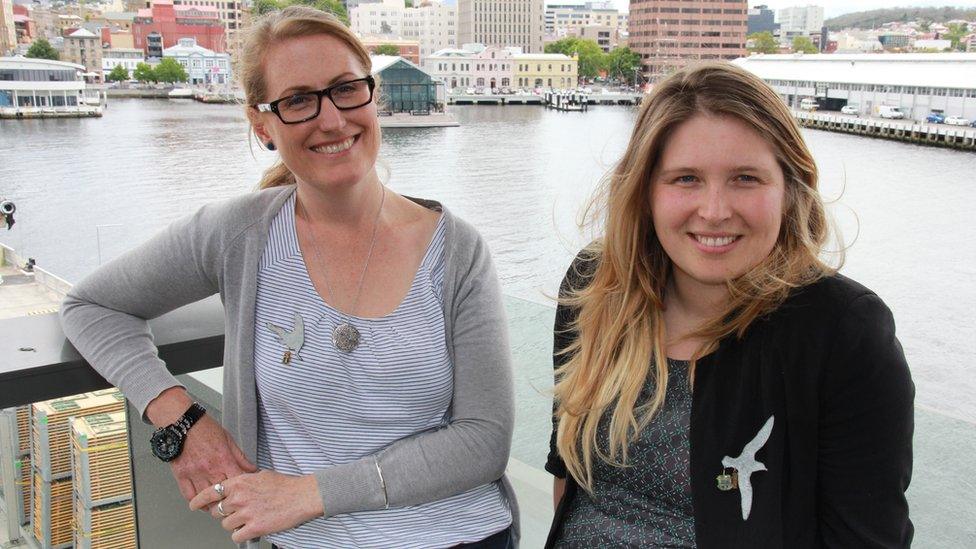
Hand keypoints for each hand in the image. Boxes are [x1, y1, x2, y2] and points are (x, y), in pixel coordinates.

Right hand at [170, 414, 256, 503]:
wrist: (182, 423)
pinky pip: (189, 495)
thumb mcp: (228, 440)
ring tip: (220, 507)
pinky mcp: (181, 475)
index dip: (243, 490)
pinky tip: (202, 504)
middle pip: (222, 493)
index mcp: (223, 459)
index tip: (246, 494)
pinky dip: (196, 502)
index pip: (237, 481)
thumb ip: (241, 458)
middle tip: (234, 505)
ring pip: (206, 498)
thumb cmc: (205, 429)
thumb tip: (253, 470)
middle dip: (229, 500)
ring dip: (213, 505)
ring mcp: (194, 473)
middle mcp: (209, 469)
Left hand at [189, 470, 323, 542]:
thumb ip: (244, 480)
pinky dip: (241, 534)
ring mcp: (246, 513)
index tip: (194, 505)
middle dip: (223, 513)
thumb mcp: (261, 475)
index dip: (199, 500)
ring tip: (247, 519)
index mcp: (240, 482)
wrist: (302, 496)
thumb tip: (234, 486)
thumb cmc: (285, 486)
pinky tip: (250, 528)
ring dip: (234, 524)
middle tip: (235, 512)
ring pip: (225, 525)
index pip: (211, 492)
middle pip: (217, 511)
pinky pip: (236, 536)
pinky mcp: (255, 527)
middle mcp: (240, 497)